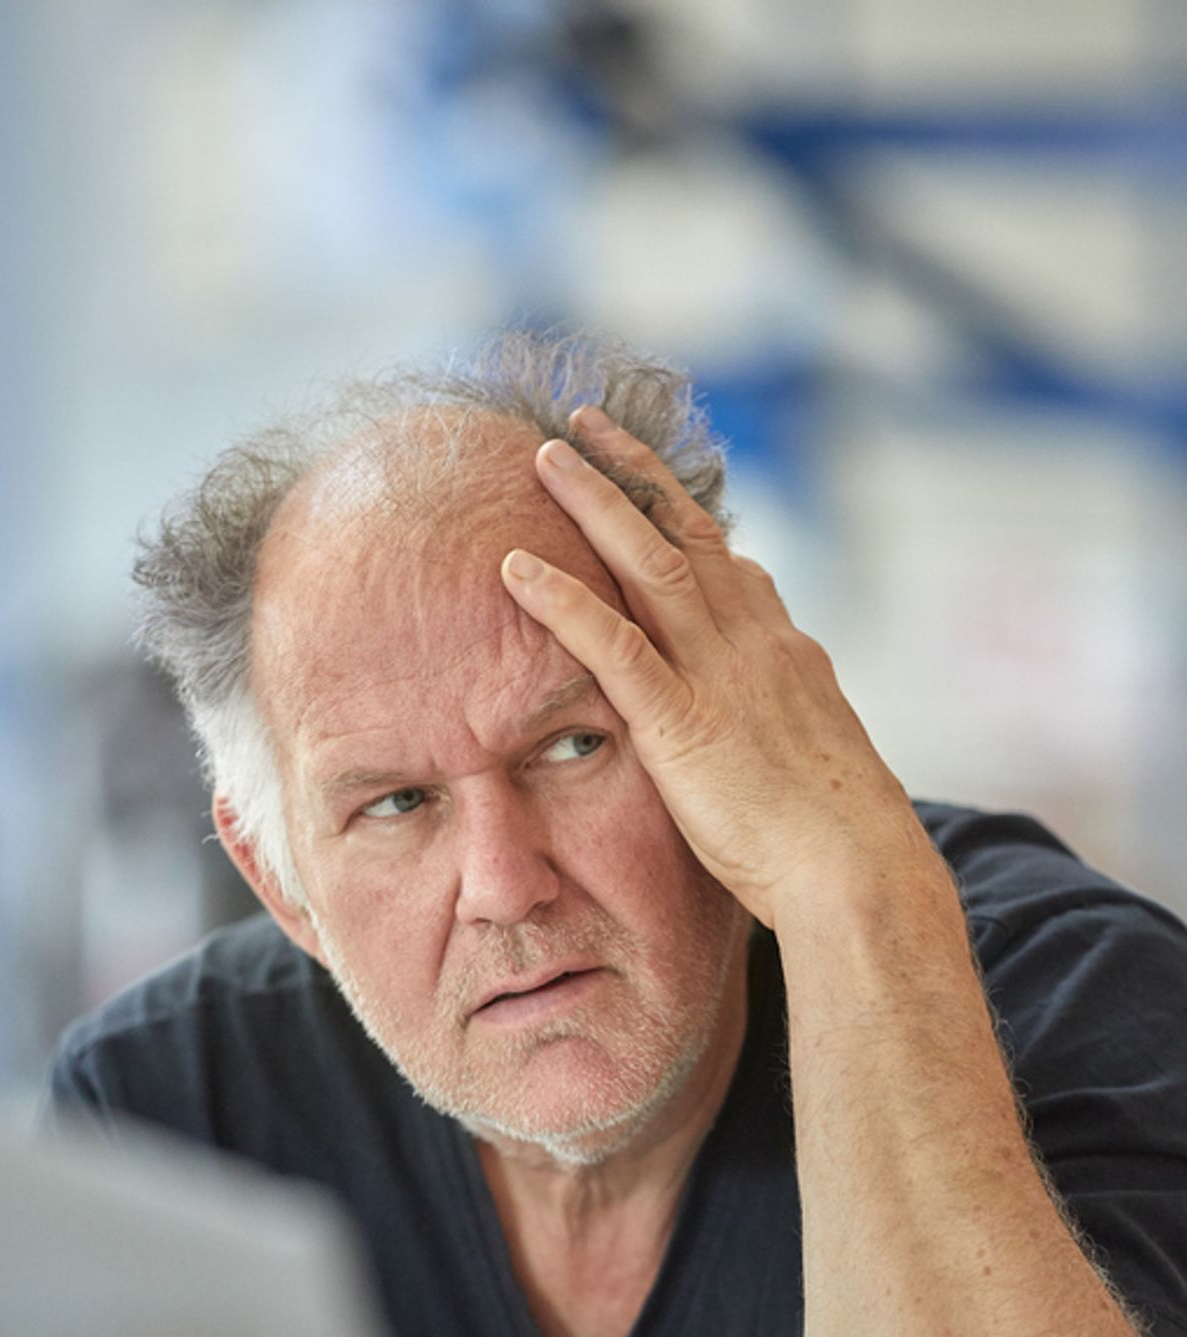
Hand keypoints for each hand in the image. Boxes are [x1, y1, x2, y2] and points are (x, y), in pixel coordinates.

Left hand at [500, 407, 923, 928]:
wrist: (860, 874)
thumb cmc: (839, 849)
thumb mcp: (810, 771)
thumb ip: (776, 739)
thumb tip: (761, 747)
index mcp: (789, 656)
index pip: (733, 570)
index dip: (688, 523)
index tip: (655, 494)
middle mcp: (758, 644)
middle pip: (690, 535)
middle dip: (636, 474)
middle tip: (587, 426)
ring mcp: (722, 675)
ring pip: (651, 561)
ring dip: (596, 502)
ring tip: (545, 456)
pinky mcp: (683, 721)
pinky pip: (613, 644)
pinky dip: (561, 600)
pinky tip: (514, 569)